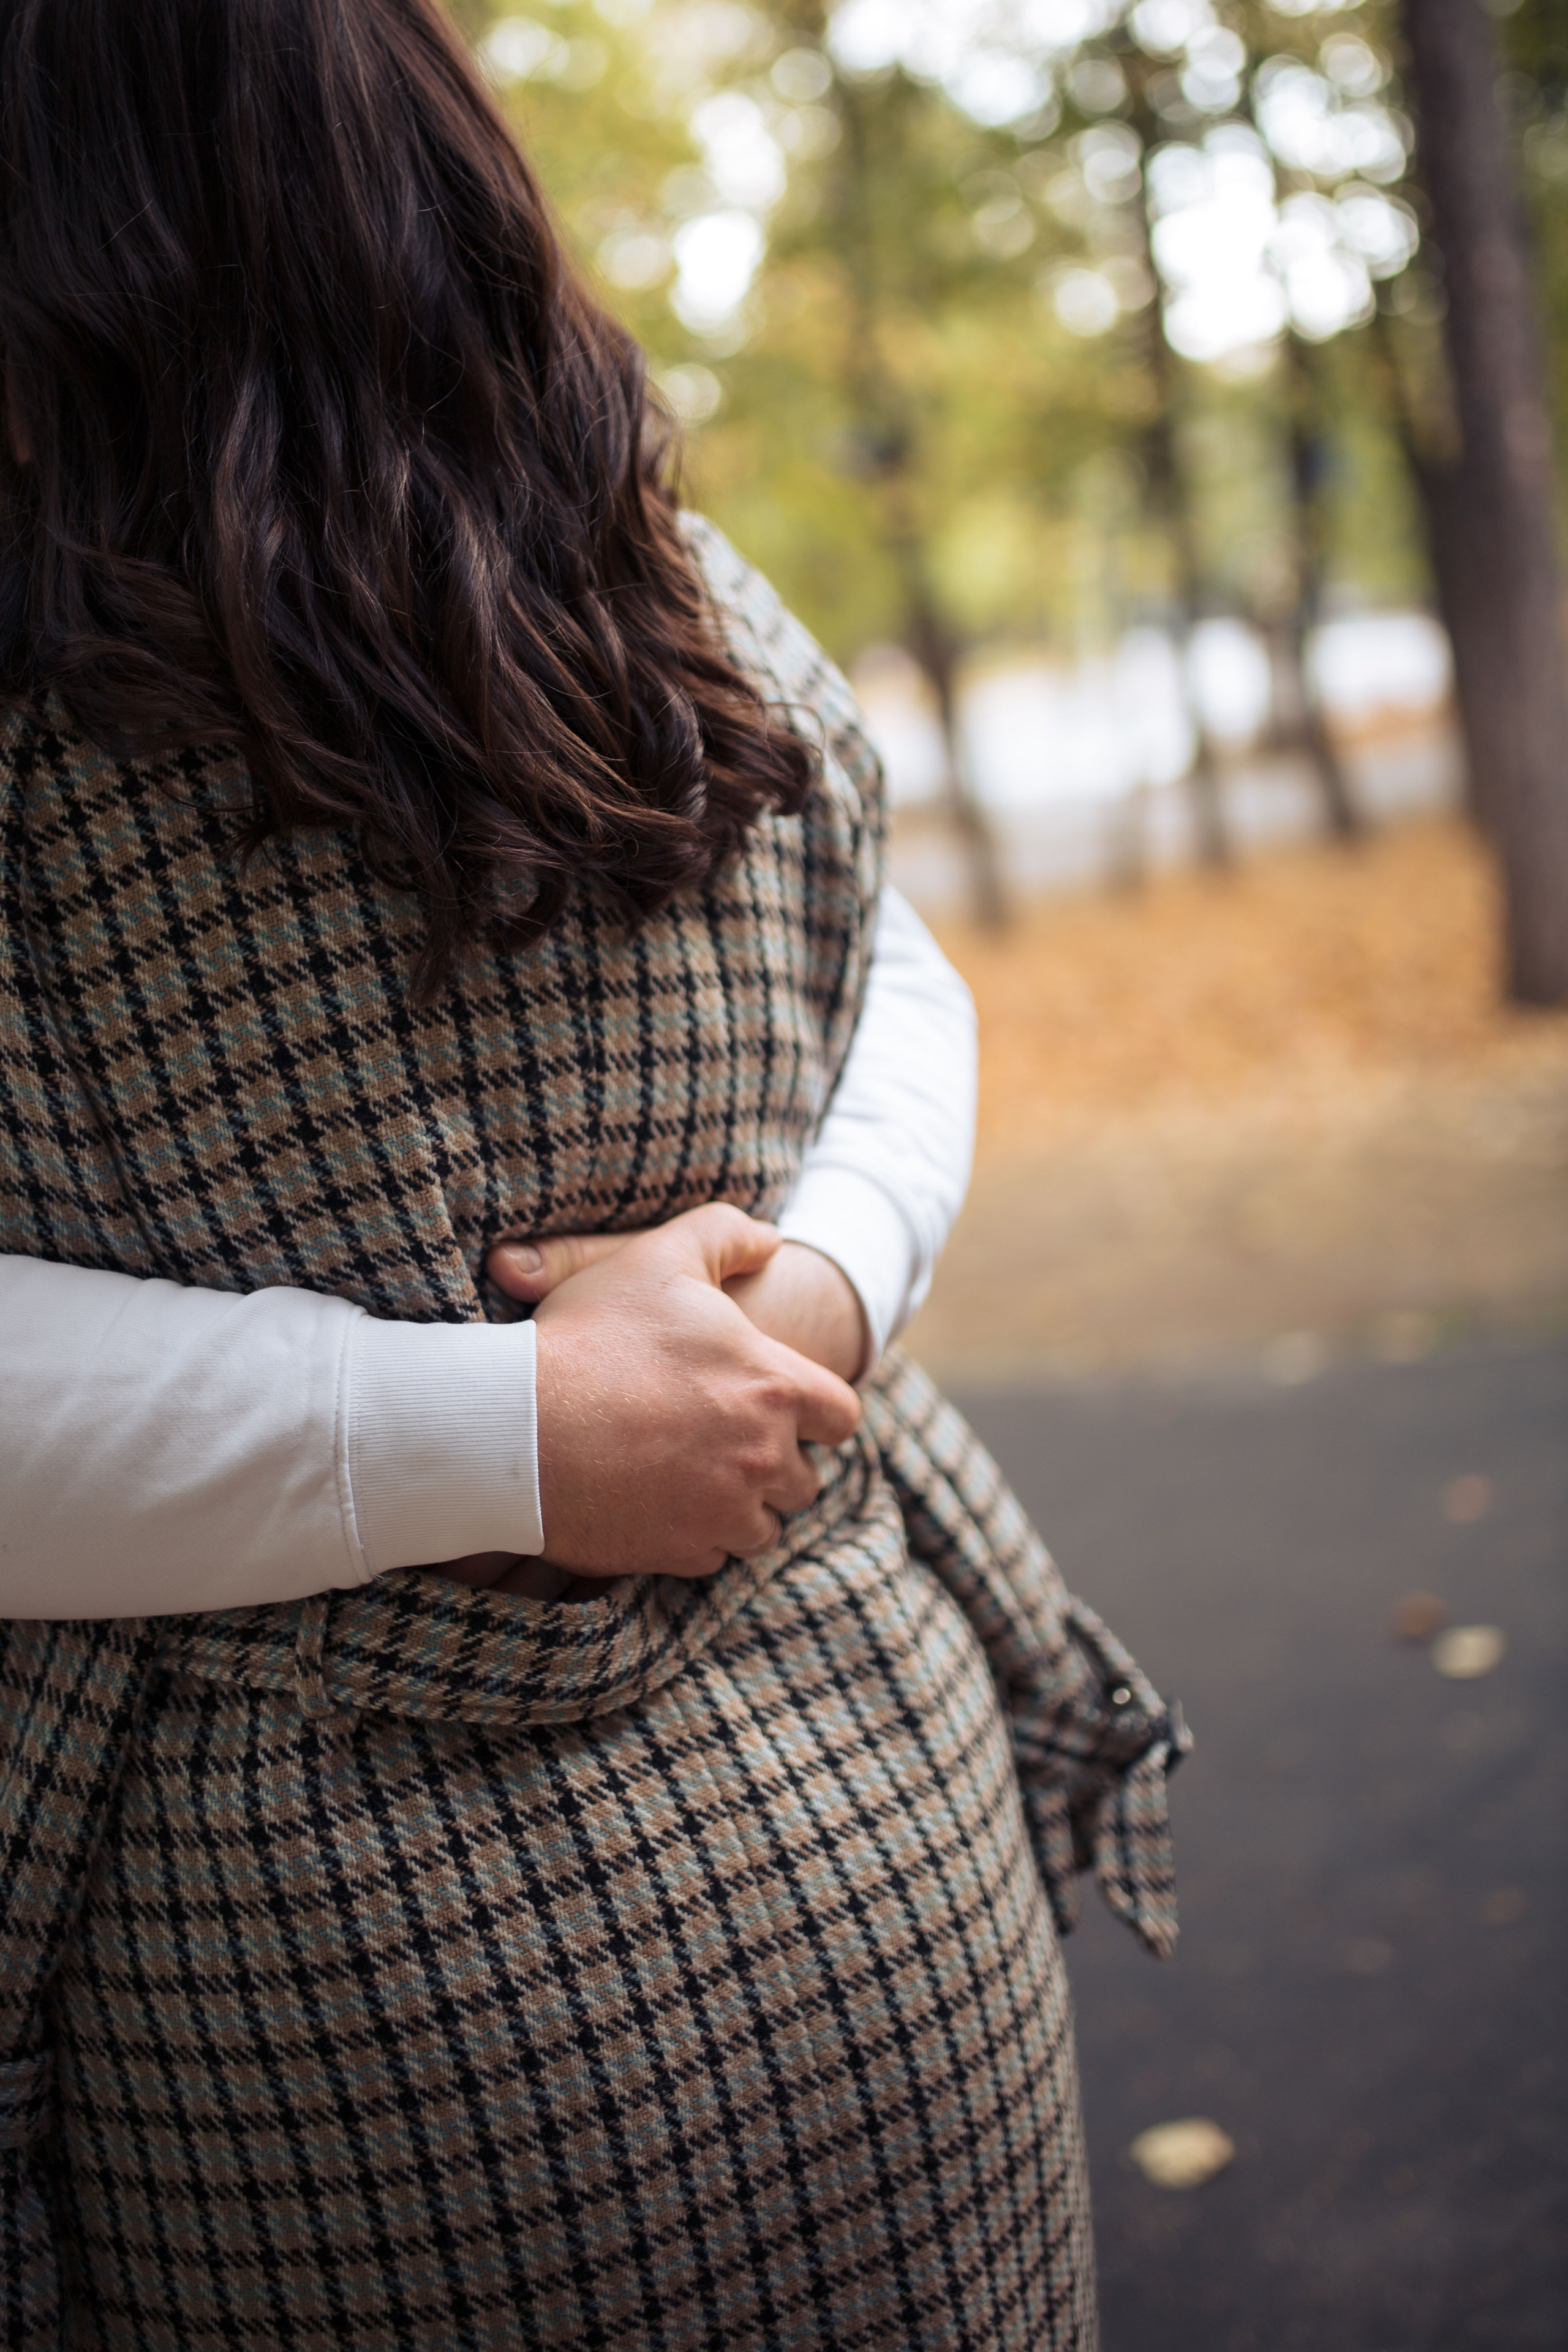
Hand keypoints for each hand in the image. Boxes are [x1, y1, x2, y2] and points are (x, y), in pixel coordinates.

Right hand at [490, 1204, 860, 1583]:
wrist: (513, 1425)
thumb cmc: (589, 1334)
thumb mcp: (660, 1256)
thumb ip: (726, 1233)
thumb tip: (770, 1240)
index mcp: (774, 1387)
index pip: (841, 1416)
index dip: (818, 1411)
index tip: (789, 1407)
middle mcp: (762, 1458)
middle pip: (802, 1480)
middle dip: (776, 1463)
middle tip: (728, 1441)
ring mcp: (722, 1513)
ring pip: (761, 1527)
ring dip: (739, 1506)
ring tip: (694, 1476)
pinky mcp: (678, 1553)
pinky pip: (711, 1556)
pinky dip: (694, 1535)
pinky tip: (657, 1502)